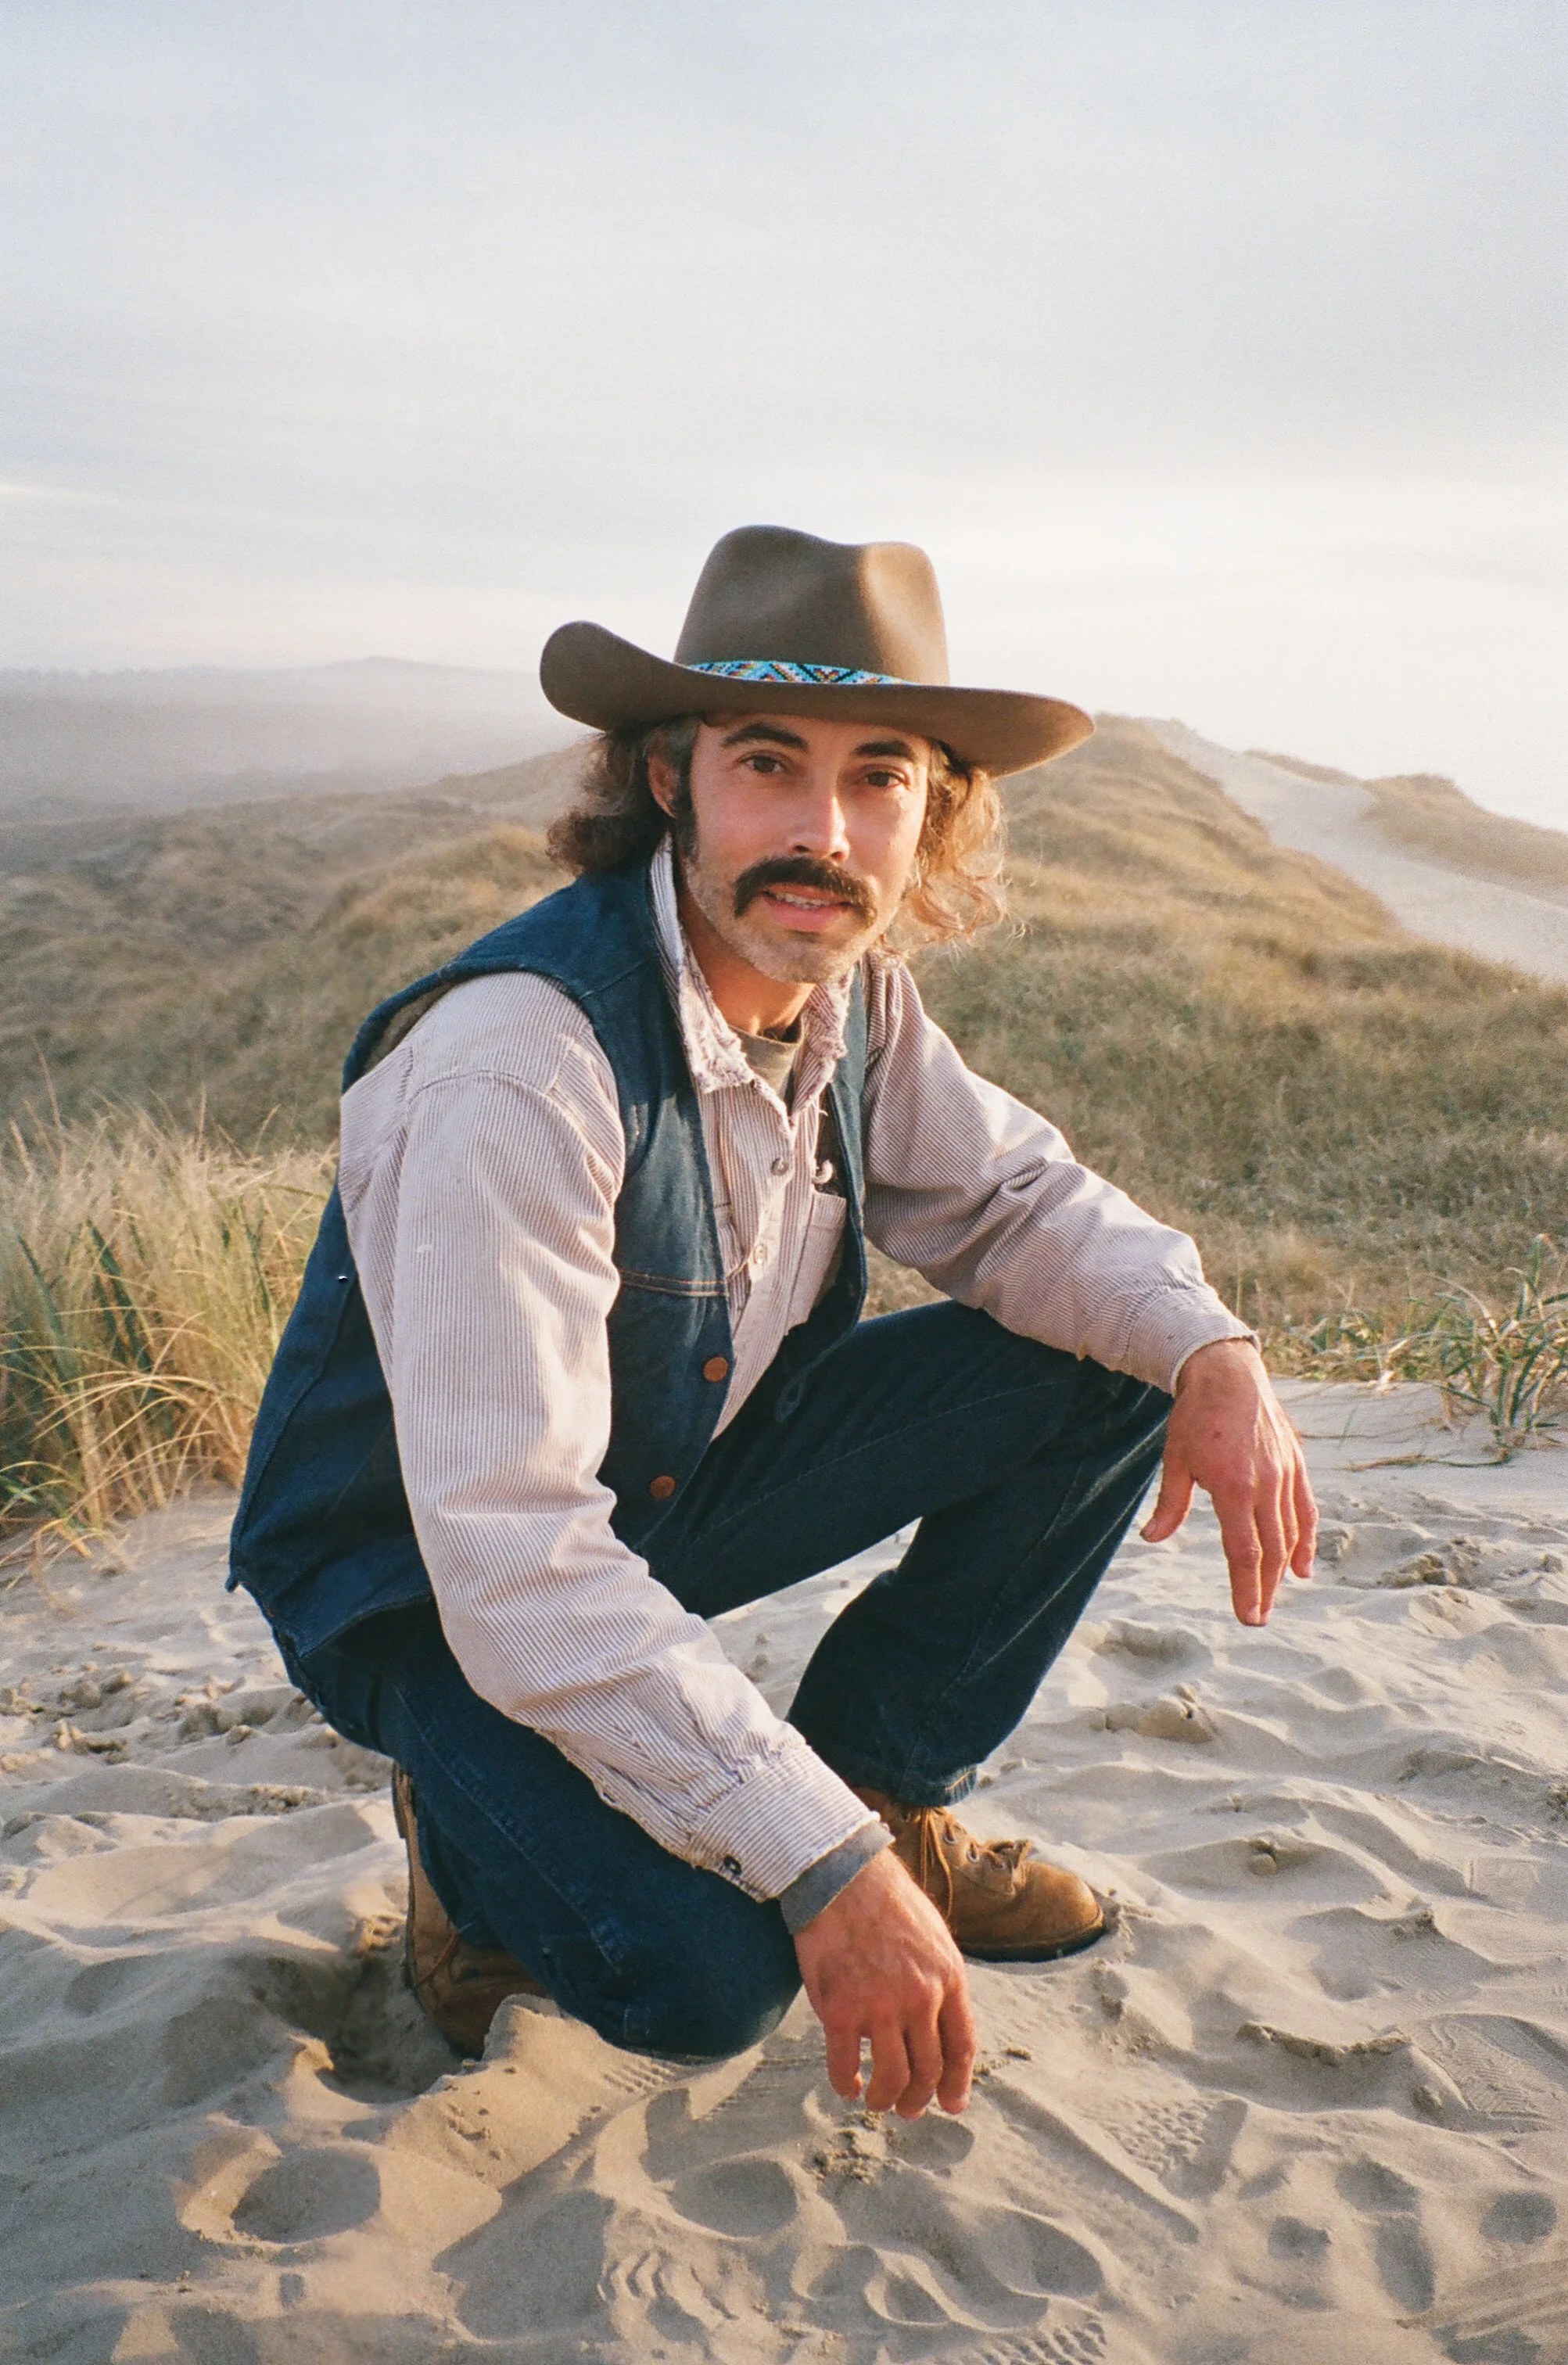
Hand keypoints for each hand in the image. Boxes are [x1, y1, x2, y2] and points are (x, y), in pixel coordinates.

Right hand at [793, 1848, 975, 2117]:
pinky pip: (845, 2066)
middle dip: (919, 2099)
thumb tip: (942, 2024)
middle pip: (928, 2070)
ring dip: (885, 2099)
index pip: (961, 2047)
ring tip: (877, 2101)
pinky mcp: (842, 2010)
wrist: (843, 1876)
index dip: (957, 2084)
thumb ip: (941, 1981)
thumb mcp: (935, 1937)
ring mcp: (881, 2006)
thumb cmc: (888, 1902)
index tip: (950, 2104)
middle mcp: (920, 1998)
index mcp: (948, 1978)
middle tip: (908, 2109)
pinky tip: (848, 2086)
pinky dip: (847, 2084)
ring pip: (892, 2078)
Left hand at [1141, 1338, 1315, 1625]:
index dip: (1246, 1588)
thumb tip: (1152, 1539)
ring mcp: (1285, 1474)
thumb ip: (1170, 1504)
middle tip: (1258, 1617)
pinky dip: (1306, 1540)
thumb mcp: (1176, 1460)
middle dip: (1264, 1588)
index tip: (1248, 1617)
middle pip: (1271, 1550)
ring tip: (1273, 1596)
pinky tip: (1303, 1565)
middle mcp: (1265, 1484)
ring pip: (1290, 1533)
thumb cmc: (1196, 1417)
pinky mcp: (1296, 1465)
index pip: (1244, 1551)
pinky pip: (1305, 1510)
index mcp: (1233, 1486)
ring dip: (1283, 1569)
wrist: (1228, 1373)